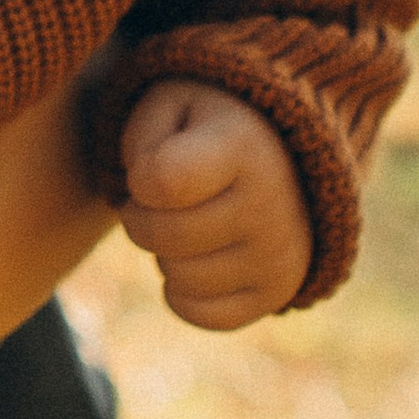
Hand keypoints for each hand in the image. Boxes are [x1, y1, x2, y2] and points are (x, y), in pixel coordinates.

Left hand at [120, 82, 310, 326]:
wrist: (280, 155)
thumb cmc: (206, 127)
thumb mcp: (169, 104)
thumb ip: (142, 140)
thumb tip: (147, 199)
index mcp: (244, 147)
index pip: (160, 183)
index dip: (138, 178)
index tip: (156, 166)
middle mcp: (271, 205)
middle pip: (162, 237)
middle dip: (140, 218)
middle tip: (159, 201)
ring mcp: (279, 255)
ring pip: (177, 279)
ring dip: (164, 253)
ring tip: (187, 221)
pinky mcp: (277, 293)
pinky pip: (200, 314)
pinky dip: (183, 291)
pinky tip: (197, 257)